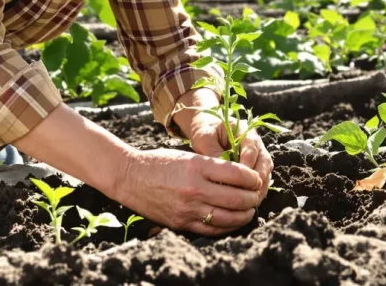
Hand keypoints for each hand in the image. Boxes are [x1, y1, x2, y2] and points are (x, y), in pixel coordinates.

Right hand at [112, 148, 261, 235]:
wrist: (129, 177)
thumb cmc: (159, 162)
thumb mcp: (188, 155)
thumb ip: (213, 166)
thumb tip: (242, 177)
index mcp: (197, 166)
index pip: (238, 175)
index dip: (253, 178)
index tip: (256, 179)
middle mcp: (195, 188)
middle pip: (238, 199)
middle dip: (253, 198)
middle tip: (257, 196)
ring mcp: (188, 209)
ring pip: (229, 218)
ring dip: (245, 215)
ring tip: (249, 210)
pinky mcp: (181, 223)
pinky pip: (212, 229)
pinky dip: (227, 227)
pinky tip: (232, 221)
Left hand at [188, 116, 273, 202]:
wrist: (206, 130)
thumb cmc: (204, 132)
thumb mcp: (204, 137)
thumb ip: (212, 151)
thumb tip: (221, 174)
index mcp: (245, 131)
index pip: (252, 148)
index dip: (248, 163)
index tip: (240, 178)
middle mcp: (256, 143)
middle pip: (265, 162)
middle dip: (257, 180)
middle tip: (248, 194)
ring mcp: (258, 156)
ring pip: (266, 173)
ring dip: (259, 188)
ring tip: (248, 202)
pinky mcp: (255, 167)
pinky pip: (261, 181)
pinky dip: (256, 192)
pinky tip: (246, 203)